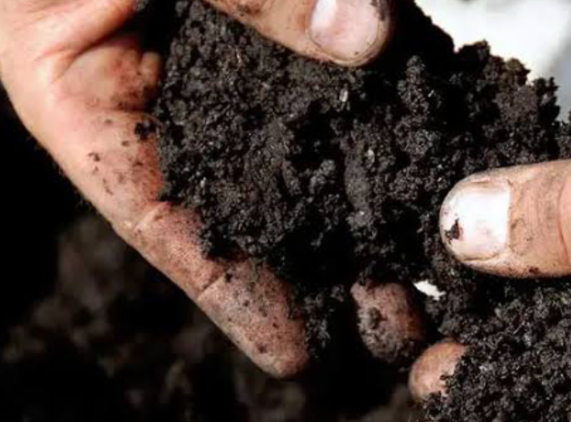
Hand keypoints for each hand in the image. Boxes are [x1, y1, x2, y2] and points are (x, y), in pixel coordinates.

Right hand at [0, 0, 411, 375]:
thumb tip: (363, 38)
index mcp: (83, 86)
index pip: (159, 216)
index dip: (230, 290)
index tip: (296, 353)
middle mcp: (166, 86)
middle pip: (249, 198)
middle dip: (322, 261)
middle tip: (395, 324)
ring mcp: (239, 58)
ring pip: (308, 147)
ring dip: (368, 204)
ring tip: (429, 266)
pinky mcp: (302, 20)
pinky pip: (347, 77)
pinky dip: (390, 118)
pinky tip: (435, 160)